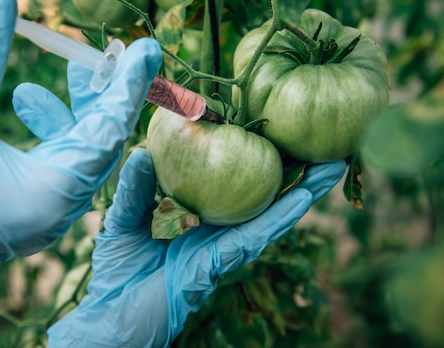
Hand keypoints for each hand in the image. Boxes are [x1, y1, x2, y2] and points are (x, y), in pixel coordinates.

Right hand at [0, 0, 160, 345]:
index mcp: (51, 194)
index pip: (108, 131)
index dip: (127, 85)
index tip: (146, 49)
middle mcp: (60, 209)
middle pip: (102, 141)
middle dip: (108, 93)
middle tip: (114, 51)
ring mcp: (47, 211)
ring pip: (80, 151)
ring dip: (78, 108)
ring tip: (73, 65)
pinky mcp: (31, 207)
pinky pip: (59, 162)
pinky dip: (56, 129)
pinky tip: (29, 100)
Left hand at [47, 148, 345, 346]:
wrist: (112, 314)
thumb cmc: (120, 268)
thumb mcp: (123, 218)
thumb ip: (135, 188)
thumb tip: (142, 152)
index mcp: (197, 213)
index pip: (229, 180)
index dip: (252, 156)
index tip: (271, 128)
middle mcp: (217, 228)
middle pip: (261, 195)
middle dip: (293, 171)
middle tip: (323, 143)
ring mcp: (222, 246)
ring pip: (270, 214)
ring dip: (302, 191)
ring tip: (331, 166)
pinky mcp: (219, 263)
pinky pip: (254, 236)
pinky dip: (280, 217)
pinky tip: (303, 198)